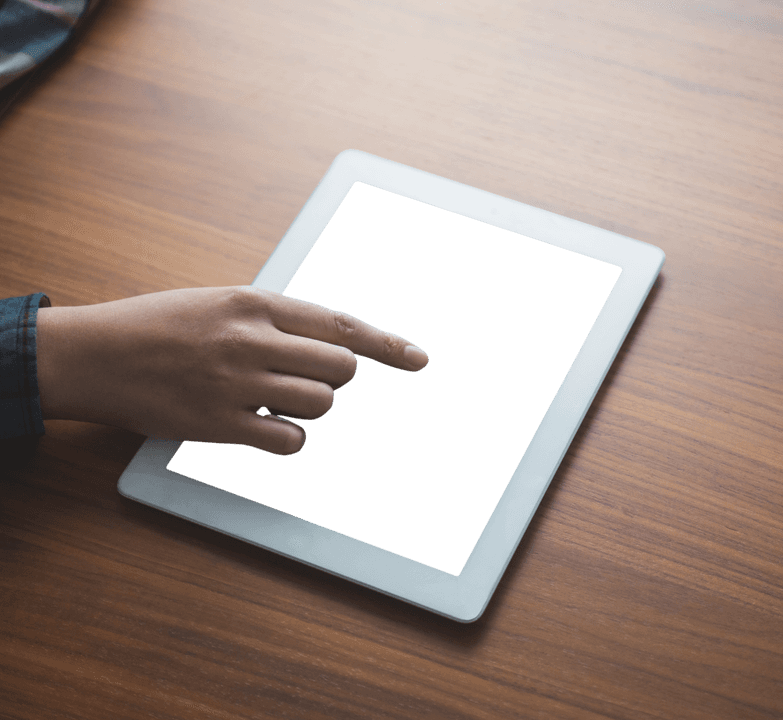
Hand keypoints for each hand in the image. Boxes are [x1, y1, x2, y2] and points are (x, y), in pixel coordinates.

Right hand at [35, 286, 428, 454]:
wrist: (94, 354)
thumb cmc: (160, 326)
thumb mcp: (220, 302)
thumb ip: (274, 319)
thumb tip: (329, 344)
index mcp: (256, 303)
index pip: (340, 324)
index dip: (387, 345)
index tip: (419, 360)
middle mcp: (252, 339)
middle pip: (340, 368)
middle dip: (333, 379)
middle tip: (302, 380)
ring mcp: (237, 382)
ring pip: (320, 404)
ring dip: (308, 409)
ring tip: (273, 401)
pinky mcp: (219, 423)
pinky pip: (288, 441)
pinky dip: (287, 439)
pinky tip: (263, 428)